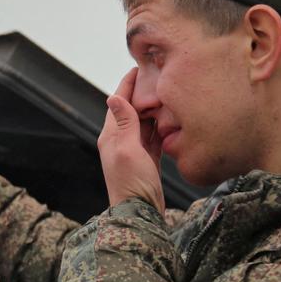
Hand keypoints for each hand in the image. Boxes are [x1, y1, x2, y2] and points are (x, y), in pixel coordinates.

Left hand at [99, 68, 163, 211]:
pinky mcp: (147, 160)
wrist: (140, 213)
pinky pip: (153, 136)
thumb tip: (113, 97)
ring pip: (144, 122)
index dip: (127, 84)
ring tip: (166, 90)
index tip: (138, 67)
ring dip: (153, 107)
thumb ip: (124, 123)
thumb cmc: (131, 183)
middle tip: (158, 75)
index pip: (118, 103)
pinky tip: (169, 116)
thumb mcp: (127, 150)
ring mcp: (134, 150)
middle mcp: (120, 140)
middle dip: (143, 92)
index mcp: (111, 135)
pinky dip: (160, 125)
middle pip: (131, 110)